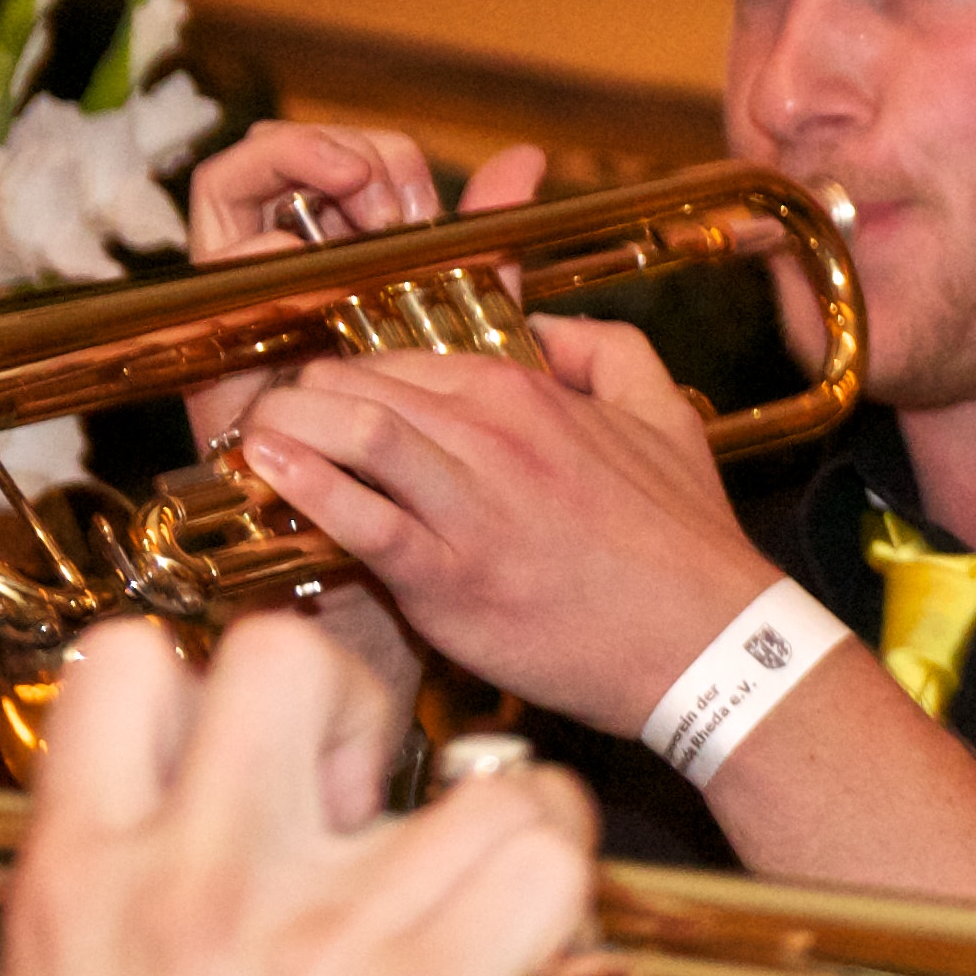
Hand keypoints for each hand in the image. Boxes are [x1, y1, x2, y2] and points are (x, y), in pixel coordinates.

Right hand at [0, 617, 591, 975]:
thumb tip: (111, 866)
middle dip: (343, 701)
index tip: (249, 753)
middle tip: (366, 795)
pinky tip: (532, 929)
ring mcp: (318, 932)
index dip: (204, 682)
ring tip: (479, 868)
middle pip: (288, 655)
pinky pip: (541, 860)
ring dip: (488, 802)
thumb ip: (71, 923)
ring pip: (458, 754)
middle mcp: (196, 875)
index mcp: (75, 873)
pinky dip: (561, 877)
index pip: (129, 659)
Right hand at [180, 124, 550, 447]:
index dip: (376, 154)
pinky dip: (255, 237)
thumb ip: (486, 247)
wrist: (397, 530)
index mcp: (340, 259)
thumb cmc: (427, 441)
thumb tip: (525, 159)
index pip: (335, 159)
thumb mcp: (468, 329)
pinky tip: (303, 249)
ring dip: (294, 166)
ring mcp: (243, 300)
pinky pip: (214, 262)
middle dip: (338, 151)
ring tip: (355, 198)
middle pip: (277, 156)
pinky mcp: (211, 340)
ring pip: (232, 186)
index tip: (423, 197)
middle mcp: (284, 270)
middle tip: (393, 196)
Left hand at [234, 315, 775, 736]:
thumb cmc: (689, 546)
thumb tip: (552, 327)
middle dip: (305, 389)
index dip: (356, 369)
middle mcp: (493, 437)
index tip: (330, 391)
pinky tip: (269, 472)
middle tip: (276, 410)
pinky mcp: (451, 580)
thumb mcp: (666, 418)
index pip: (408, 354)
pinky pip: (358, 520)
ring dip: (289, 423)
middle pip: (363, 383)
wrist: (716, 647)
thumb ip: (608, 350)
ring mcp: (469, 507)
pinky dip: (305, 488)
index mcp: (531, 395)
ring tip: (258, 433)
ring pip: (351, 431)